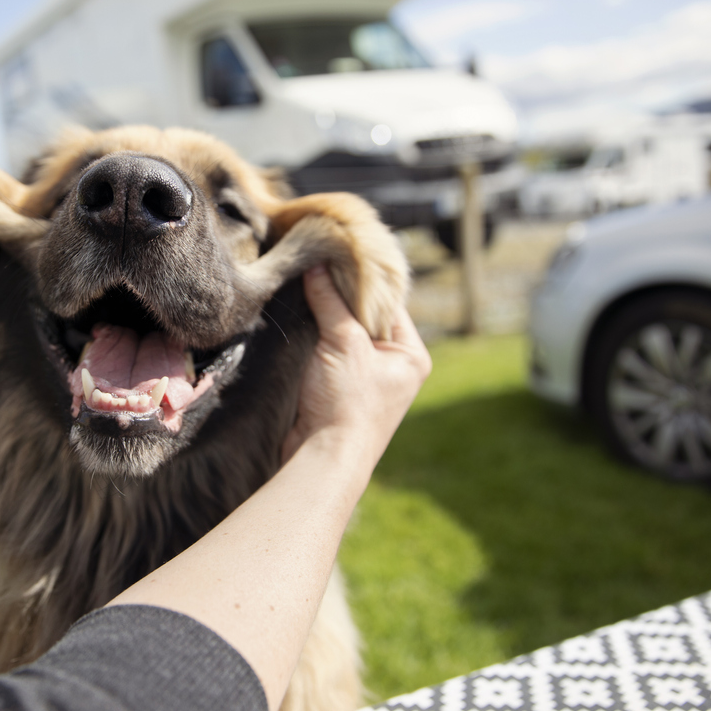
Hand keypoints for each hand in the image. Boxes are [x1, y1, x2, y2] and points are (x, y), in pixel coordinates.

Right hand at [282, 265, 431, 470]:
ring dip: (326, 315)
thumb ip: (331, 302)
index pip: (389, 302)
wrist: (324, 457)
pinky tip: (300, 315)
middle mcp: (394, 366)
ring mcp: (367, 379)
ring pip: (345, 333)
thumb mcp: (343, 344)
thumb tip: (318, 265)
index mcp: (410, 355)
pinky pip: (330, 351)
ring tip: (306, 284)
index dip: (364, 279)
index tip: (340, 253)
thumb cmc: (347, 404)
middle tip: (318, 264)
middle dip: (341, 295)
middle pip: (366, 316)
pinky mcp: (341, 389)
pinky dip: (317, 335)